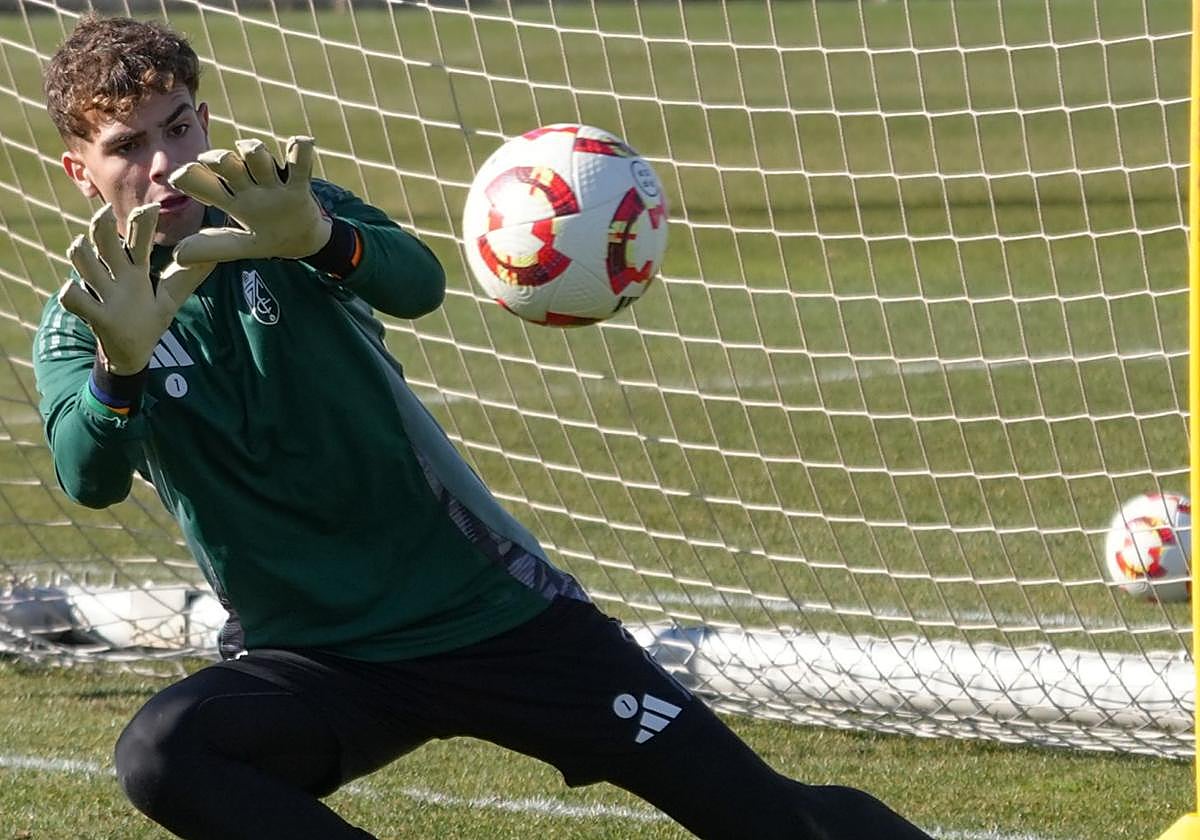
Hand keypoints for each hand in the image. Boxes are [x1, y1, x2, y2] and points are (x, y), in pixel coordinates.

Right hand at [58, 204, 213, 374]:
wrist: (130, 353)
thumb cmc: (148, 319)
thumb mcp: (169, 298)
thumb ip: (187, 277)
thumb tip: (216, 257)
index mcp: (136, 271)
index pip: (139, 240)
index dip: (142, 222)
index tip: (152, 207)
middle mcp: (118, 277)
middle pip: (105, 242)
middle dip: (103, 226)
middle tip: (106, 212)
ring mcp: (104, 294)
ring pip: (84, 263)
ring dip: (82, 254)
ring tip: (81, 245)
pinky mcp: (95, 316)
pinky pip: (74, 299)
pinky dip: (72, 294)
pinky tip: (73, 290)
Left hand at [168, 136, 331, 264]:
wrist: (302, 240)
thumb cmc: (266, 237)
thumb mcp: (239, 246)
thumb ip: (212, 248)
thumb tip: (177, 256)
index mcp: (230, 199)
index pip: (202, 183)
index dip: (190, 177)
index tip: (178, 178)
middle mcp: (247, 185)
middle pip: (226, 163)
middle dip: (219, 159)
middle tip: (217, 162)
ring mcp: (272, 182)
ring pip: (258, 156)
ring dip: (253, 151)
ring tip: (254, 152)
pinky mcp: (299, 185)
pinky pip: (299, 163)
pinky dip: (300, 151)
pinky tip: (299, 142)